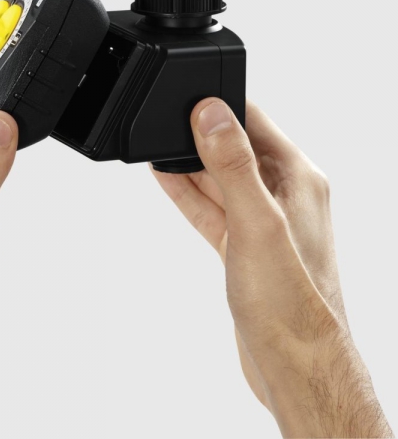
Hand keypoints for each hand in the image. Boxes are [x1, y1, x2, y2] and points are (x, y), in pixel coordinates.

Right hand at [153, 99, 392, 437]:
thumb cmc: (290, 303)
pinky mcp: (244, 245)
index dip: (220, 103)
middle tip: (163, 116)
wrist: (292, 364)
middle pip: (233, 147)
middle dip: (198, 132)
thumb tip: (211, 114)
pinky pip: (211, 207)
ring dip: (189, 161)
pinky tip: (167, 178)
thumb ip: (233, 166)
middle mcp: (282, 194)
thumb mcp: (256, 223)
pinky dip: (188, 192)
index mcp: (296, 177)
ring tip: (158, 142)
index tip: (188, 91)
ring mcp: (261, 220)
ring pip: (218, 178)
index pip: (255, 120)